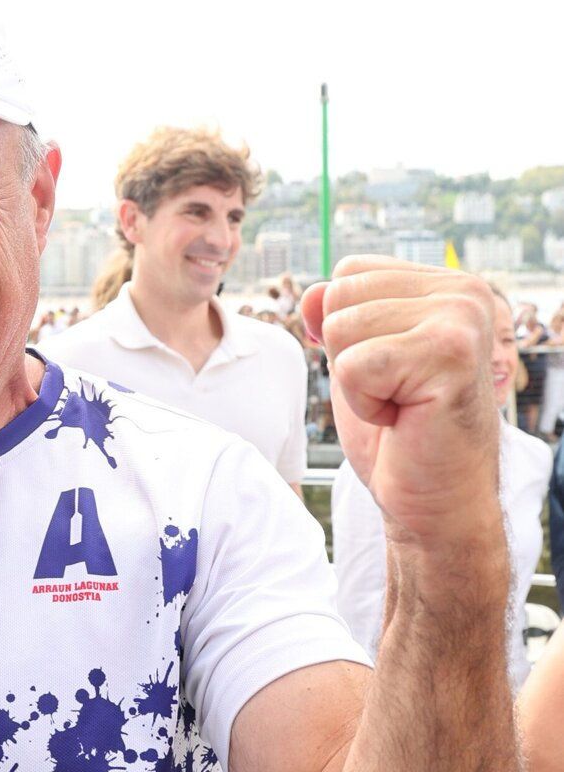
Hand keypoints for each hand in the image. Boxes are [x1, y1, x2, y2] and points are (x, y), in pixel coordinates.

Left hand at [301, 256, 500, 549]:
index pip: (349, 271)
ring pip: (342, 328)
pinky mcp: (451, 354)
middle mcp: (462, 292)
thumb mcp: (354, 359)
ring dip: (356, 383)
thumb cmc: (399, 433)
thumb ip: (334, 314)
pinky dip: (364, 403)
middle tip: (394, 393)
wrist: (436, 500)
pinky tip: (402, 418)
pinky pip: (354, 366)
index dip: (344, 329)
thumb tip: (309, 293)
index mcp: (444, 284)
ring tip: (400, 405)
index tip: (387, 370)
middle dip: (347, 354)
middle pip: (340, 295)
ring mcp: (461, 319)